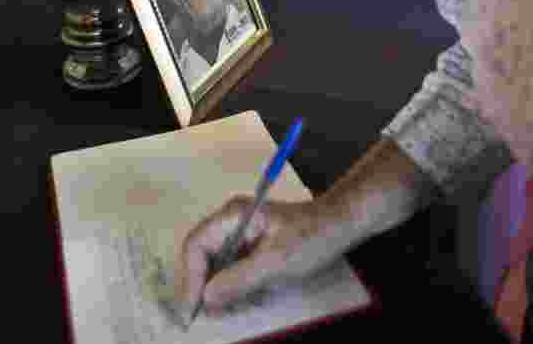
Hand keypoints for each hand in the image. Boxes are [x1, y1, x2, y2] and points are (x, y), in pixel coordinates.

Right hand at [178, 195, 350, 318]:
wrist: (342, 224)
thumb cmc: (314, 235)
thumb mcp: (277, 261)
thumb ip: (239, 279)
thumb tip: (207, 297)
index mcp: (233, 215)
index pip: (196, 245)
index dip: (190, 279)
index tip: (192, 308)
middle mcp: (231, 222)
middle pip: (200, 255)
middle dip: (200, 286)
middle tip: (199, 317)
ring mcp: (241, 234)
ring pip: (215, 265)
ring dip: (216, 290)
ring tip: (221, 312)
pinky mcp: (252, 247)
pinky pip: (231, 269)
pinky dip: (232, 288)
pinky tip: (240, 302)